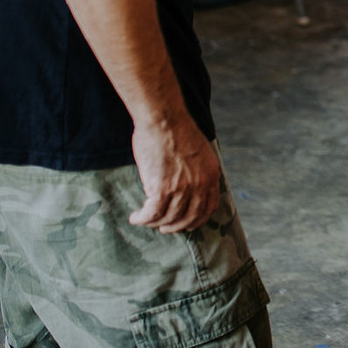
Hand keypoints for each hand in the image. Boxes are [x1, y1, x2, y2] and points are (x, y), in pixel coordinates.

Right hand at [128, 114, 221, 232]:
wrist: (163, 120)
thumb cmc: (176, 130)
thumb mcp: (200, 151)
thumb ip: (198, 170)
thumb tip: (189, 186)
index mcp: (211, 175)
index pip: (209, 207)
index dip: (197, 219)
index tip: (187, 223)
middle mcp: (199, 185)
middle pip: (189, 217)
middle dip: (176, 226)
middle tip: (164, 227)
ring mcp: (181, 188)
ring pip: (168, 217)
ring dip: (156, 223)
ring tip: (145, 220)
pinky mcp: (161, 188)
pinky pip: (152, 213)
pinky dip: (143, 218)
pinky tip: (136, 218)